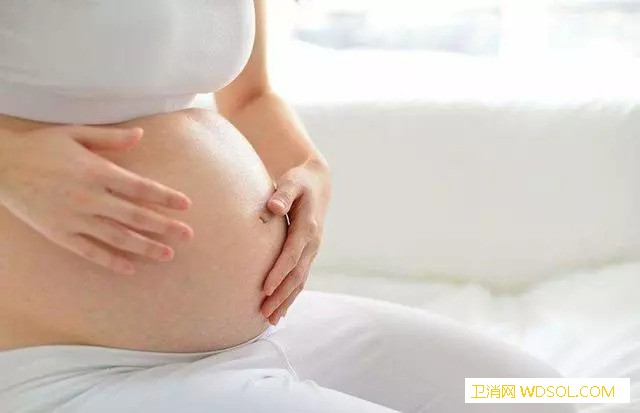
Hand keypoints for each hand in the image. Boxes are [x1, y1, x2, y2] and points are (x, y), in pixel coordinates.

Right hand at [0, 125, 193, 273]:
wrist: (1, 166)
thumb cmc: (42, 146)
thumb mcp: (76, 134)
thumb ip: (111, 138)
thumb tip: (142, 135)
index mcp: (97, 171)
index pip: (141, 187)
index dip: (165, 197)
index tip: (186, 205)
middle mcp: (90, 197)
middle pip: (135, 215)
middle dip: (164, 226)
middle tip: (188, 235)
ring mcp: (74, 218)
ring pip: (117, 237)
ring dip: (145, 247)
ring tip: (167, 254)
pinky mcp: (59, 233)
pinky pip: (89, 251)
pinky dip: (111, 261)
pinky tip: (130, 268)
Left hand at [260, 158, 330, 324]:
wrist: (318, 183)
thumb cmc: (299, 181)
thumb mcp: (292, 182)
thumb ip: (283, 194)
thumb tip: (273, 206)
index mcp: (307, 227)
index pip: (292, 255)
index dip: (279, 273)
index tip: (264, 289)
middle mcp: (312, 243)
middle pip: (297, 274)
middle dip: (281, 295)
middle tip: (264, 313)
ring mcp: (312, 250)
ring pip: (300, 280)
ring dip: (286, 300)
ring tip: (270, 319)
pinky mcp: (308, 253)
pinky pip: (300, 278)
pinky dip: (291, 295)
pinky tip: (281, 310)